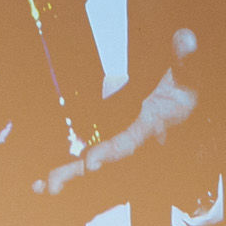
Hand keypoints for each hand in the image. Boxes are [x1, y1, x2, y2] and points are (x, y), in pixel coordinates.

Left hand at [39, 29, 198, 197]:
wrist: (182, 96)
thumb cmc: (184, 86)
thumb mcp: (188, 71)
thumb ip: (184, 58)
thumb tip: (185, 39)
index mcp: (149, 125)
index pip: (128, 141)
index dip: (110, 152)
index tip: (92, 162)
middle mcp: (130, 137)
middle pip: (99, 160)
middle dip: (77, 172)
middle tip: (51, 185)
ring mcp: (116, 135)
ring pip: (88, 159)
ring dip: (64, 173)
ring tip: (37, 186)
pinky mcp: (105, 131)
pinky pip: (82, 150)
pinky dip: (63, 163)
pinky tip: (39, 178)